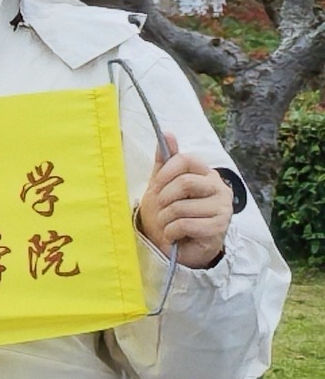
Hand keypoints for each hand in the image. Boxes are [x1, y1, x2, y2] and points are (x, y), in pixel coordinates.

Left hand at [137, 139, 234, 267]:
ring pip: (181, 207)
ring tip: (168, 224)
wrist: (176, 245)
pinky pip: (185, 224)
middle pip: (185, 182)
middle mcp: (219, 188)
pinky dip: (171, 232)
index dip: (166, 171)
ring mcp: (222, 208)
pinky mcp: (219, 227)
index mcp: (206, 174)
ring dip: (165, 219)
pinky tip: (174, 235)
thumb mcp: (161, 185)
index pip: (187, 160)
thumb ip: (165, 162)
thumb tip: (167, 133)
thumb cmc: (169, 213)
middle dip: (164, 198)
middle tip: (161, 209)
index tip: (156, 185)